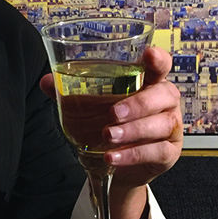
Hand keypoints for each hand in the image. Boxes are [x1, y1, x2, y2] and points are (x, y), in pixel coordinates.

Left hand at [40, 45, 181, 218]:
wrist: (120, 164)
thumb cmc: (111, 125)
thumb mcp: (92, 107)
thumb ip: (71, 93)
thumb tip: (47, 81)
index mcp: (149, 83)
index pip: (161, 65)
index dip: (158, 59)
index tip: (148, 54)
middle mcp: (165, 102)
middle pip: (164, 94)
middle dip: (138, 103)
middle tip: (112, 113)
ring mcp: (170, 127)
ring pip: (160, 124)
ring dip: (132, 131)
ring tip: (107, 136)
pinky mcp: (168, 153)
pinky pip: (155, 151)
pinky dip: (132, 154)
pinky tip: (113, 156)